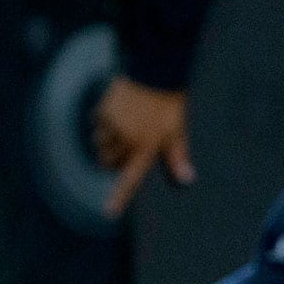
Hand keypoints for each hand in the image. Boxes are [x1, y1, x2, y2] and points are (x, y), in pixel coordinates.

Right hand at [92, 75, 194, 217]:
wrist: (153, 71)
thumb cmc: (168, 103)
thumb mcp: (177, 130)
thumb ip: (177, 156)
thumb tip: (186, 180)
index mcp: (145, 147)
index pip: (130, 179)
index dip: (119, 197)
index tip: (109, 213)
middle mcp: (125, 139)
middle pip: (108, 162)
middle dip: (114, 159)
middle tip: (129, 147)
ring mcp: (111, 126)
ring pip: (100, 145)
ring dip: (107, 142)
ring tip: (124, 127)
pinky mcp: (101, 112)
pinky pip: (96, 126)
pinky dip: (103, 125)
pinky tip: (117, 114)